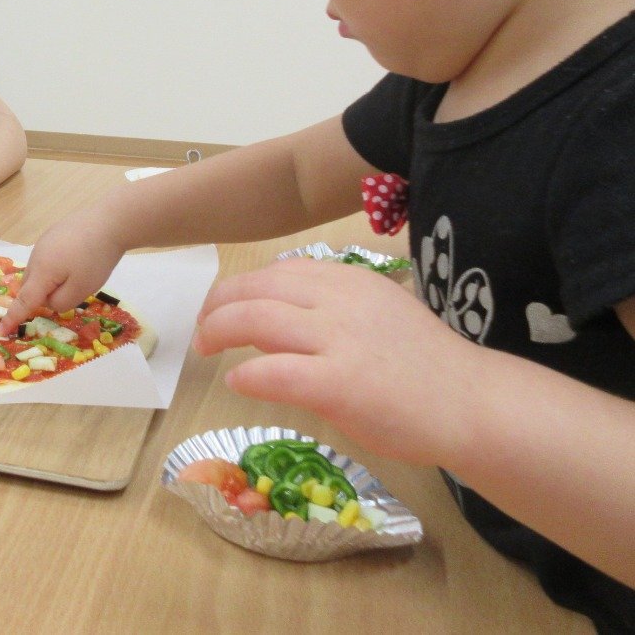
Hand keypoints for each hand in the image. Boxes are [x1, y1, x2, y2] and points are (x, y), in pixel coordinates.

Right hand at [0, 212, 124, 334]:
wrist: (110, 221)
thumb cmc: (95, 259)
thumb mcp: (81, 290)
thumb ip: (60, 302)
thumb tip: (49, 300)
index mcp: (41, 273)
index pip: (23, 302)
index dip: (12, 318)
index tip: (0, 331)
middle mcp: (36, 256)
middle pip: (30, 286)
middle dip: (41, 296)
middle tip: (71, 292)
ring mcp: (44, 242)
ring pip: (39, 271)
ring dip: (50, 281)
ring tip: (80, 273)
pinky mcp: (54, 234)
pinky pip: (47, 258)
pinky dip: (56, 266)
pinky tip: (78, 259)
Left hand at [192, 258, 482, 466]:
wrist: (474, 404)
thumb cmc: (426, 367)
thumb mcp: (377, 315)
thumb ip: (330, 310)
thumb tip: (275, 322)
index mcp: (350, 280)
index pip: (279, 271)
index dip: (240, 287)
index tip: (225, 306)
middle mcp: (340, 300)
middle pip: (256, 289)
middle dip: (218, 305)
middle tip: (203, 329)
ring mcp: (339, 340)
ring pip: (255, 319)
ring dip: (219, 331)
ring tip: (206, 347)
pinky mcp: (339, 383)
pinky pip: (274, 372)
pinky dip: (246, 374)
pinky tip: (237, 382)